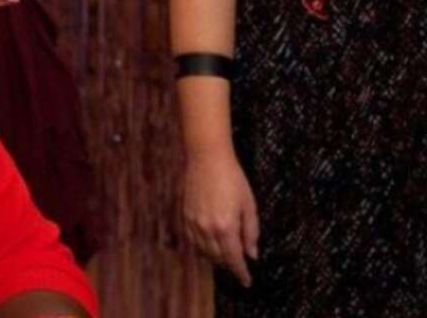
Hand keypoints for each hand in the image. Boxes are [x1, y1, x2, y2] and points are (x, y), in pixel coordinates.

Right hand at [182, 146, 259, 287]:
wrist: (207, 157)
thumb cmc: (232, 178)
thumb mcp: (248, 205)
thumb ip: (251, 232)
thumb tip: (252, 254)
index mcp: (226, 227)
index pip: (234, 259)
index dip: (241, 272)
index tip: (247, 281)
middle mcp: (207, 228)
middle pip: (218, 257)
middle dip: (229, 265)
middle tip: (238, 266)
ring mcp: (194, 221)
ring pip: (204, 250)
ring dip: (215, 257)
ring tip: (224, 257)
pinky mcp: (186, 213)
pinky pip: (192, 238)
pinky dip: (201, 246)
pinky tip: (208, 244)